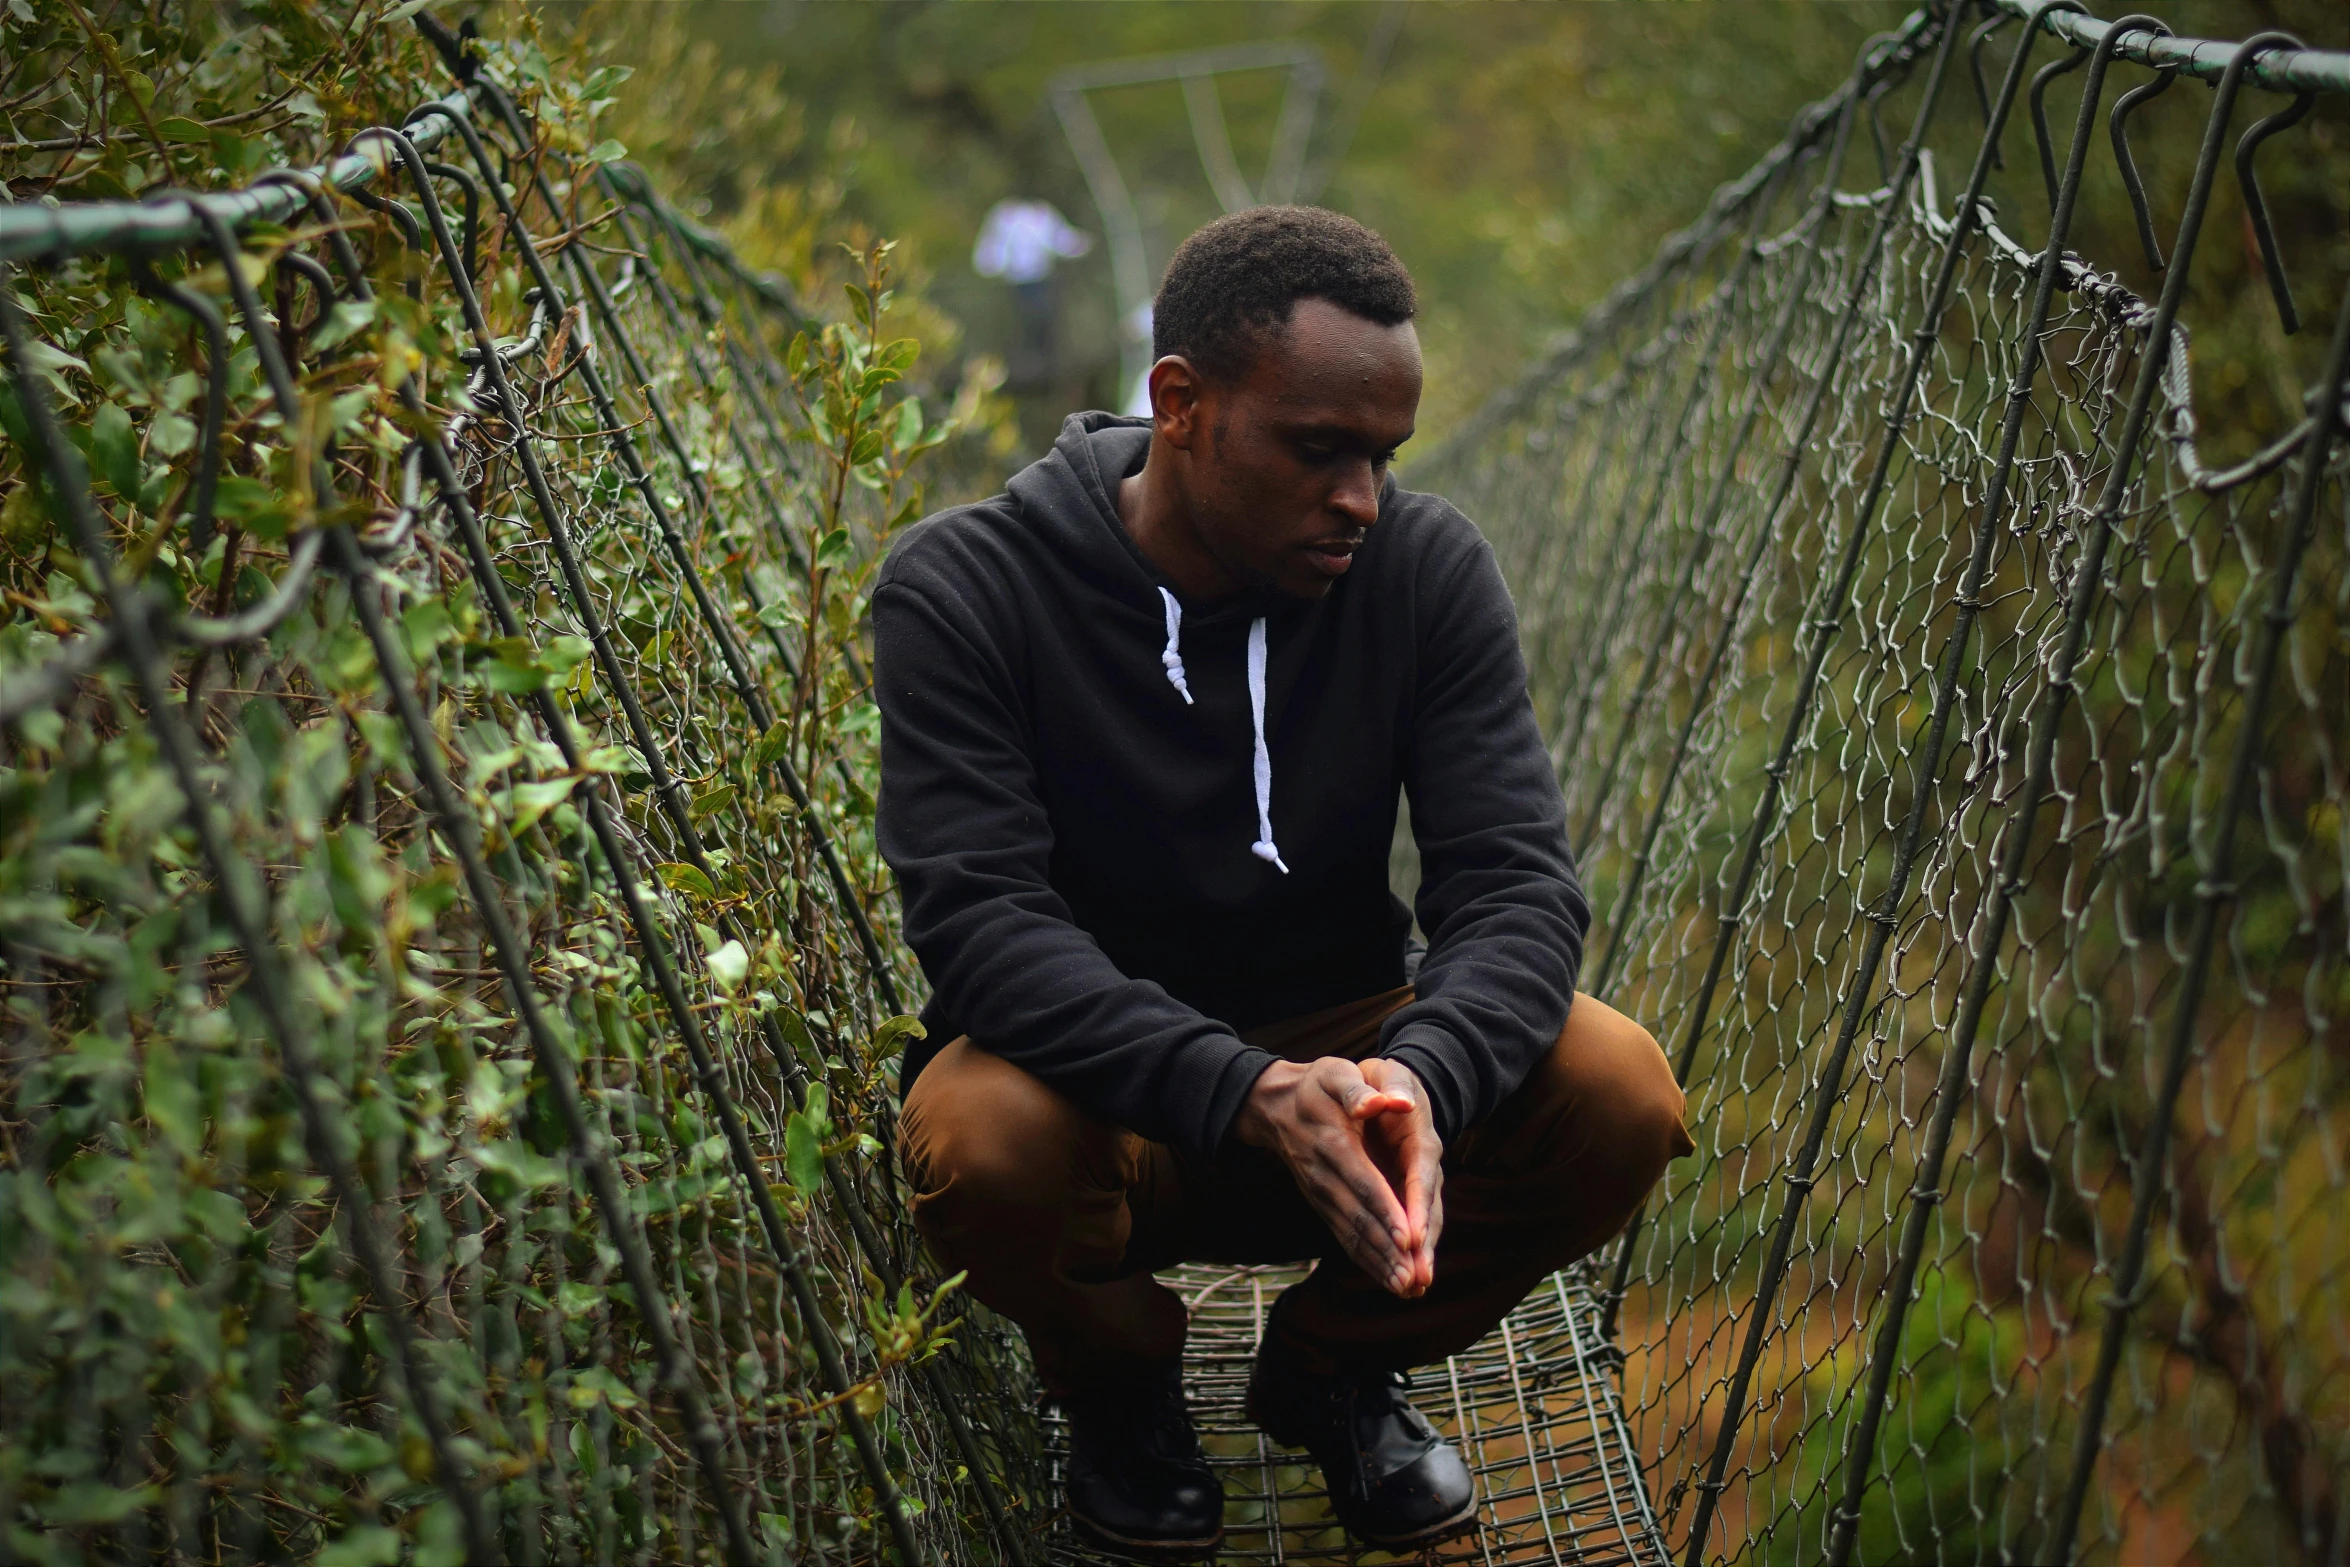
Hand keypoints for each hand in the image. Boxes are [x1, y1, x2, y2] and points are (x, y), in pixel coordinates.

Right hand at [1233, 1056, 1444, 1297]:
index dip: (1386, 1210)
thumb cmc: (1320, 1084)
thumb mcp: (1337, 1073)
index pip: (1364, 1182)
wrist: (1278, 1105)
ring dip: (1378, 1263)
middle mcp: (1325, 1175)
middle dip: (1386, 1249)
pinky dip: (1367, 1260)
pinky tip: (1388, 1279)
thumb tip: (1384, 1103)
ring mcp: (1322, 1194)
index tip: (1408, 1238)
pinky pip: (1346, 1237)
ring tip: (1405, 1288)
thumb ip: (1358, 1089)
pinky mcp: (1324, 1206)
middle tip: (1412, 1278)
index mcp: (1334, 1142)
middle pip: (1359, 1217)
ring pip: (1352, 1234)